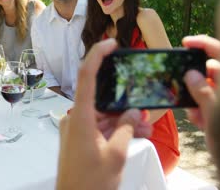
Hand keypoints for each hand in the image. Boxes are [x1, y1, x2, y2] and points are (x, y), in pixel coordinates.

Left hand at [57, 38, 151, 189]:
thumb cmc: (90, 183)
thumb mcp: (116, 154)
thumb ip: (126, 128)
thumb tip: (132, 112)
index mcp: (81, 118)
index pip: (86, 76)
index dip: (97, 55)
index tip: (111, 43)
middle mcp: (75, 120)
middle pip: (100, 99)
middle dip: (123, 103)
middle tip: (143, 109)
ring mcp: (76, 130)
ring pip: (102, 115)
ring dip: (122, 119)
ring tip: (144, 128)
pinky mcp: (79, 140)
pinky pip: (98, 127)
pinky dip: (114, 129)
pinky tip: (133, 134)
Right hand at [182, 35, 219, 146]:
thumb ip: (204, 93)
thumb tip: (190, 74)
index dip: (206, 45)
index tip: (186, 43)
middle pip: (218, 71)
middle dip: (198, 79)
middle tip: (182, 84)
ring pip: (214, 89)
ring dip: (199, 98)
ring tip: (193, 112)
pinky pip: (216, 103)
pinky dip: (205, 110)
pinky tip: (199, 121)